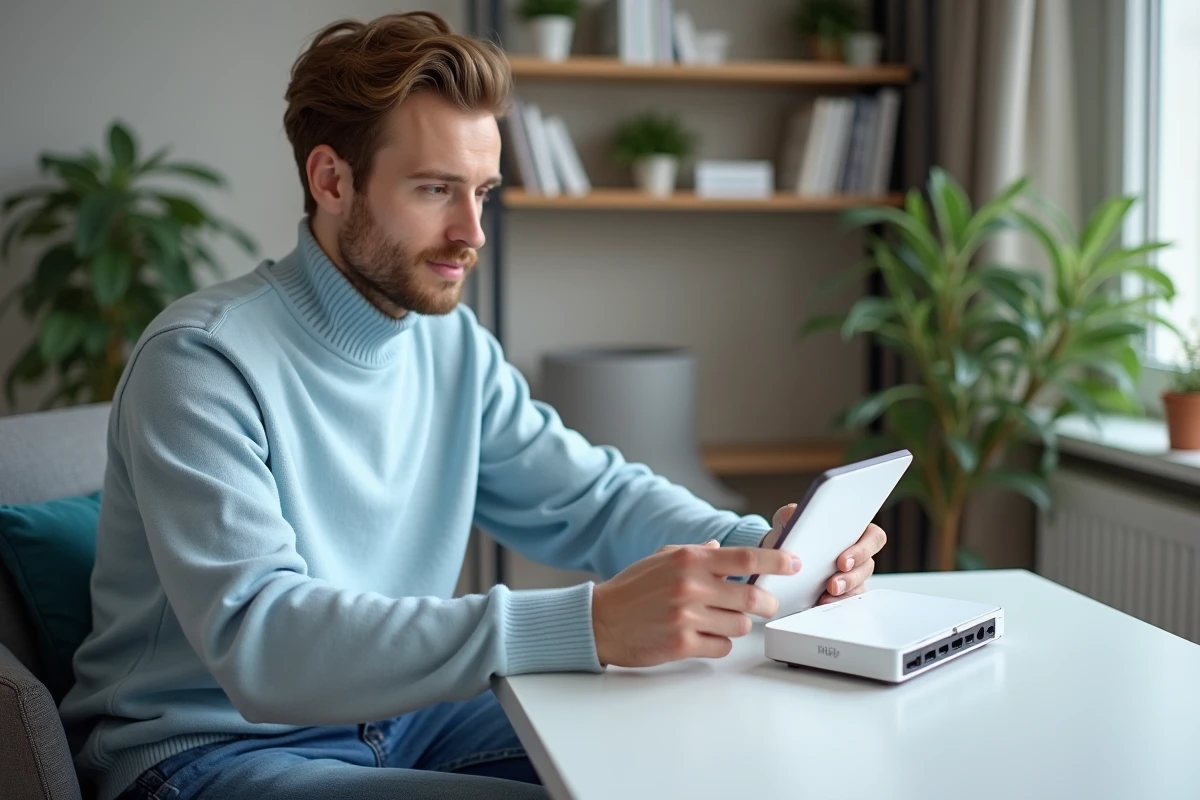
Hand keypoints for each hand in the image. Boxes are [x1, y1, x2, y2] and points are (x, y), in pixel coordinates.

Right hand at [591, 541, 801, 667]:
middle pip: (753, 598)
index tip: (793, 563)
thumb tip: (721, 548)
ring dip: (737, 624)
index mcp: (689, 560)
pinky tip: (702, 636)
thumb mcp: (661, 559)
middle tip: (764, 604)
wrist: (599, 621)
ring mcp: (687, 617)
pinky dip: (719, 642)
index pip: (745, 558)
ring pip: (740, 626)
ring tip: (719, 620)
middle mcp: (691, 586)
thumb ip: (695, 552)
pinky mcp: (682, 644)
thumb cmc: (631, 589)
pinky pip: (722, 646)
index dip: (776, 560)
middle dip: (766, 603)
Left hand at [760, 504, 887, 604]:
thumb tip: (793, 511)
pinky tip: (822, 602)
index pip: (873, 536)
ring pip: (859, 584)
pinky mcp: (844, 592)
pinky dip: (836, 602)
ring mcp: (853, 574)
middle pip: (868, 564)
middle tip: (833, 583)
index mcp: (853, 531)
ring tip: (826, 594)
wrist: (778, 559)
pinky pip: (848, 599)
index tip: (843, 561)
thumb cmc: (792, 536)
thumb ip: (790, 514)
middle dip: (852, 576)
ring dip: (844, 591)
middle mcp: (857, 553)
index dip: (863, 549)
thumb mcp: (788, 521)